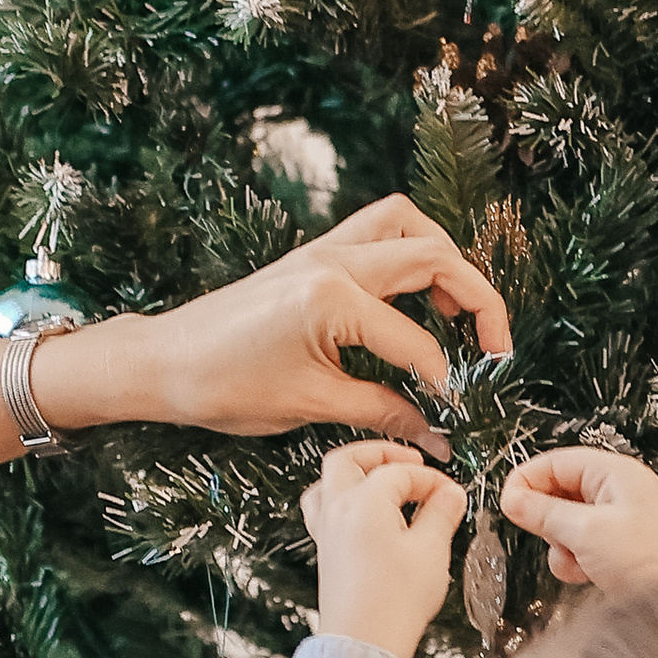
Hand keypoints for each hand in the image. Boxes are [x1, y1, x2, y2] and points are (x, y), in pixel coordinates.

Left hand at [46, 196, 510, 450]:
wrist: (162, 361)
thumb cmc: (223, 385)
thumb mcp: (308, 405)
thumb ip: (381, 412)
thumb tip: (435, 432)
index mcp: (332, 298)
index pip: (415, 341)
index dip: (444, 382)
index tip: (456, 412)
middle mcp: (332, 260)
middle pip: (432, 257)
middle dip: (475, 298)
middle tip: (495, 345)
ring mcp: (321, 250)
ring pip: (405, 225)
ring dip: (443, 259)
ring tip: (458, 310)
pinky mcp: (310, 256)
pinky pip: (376, 233)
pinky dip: (408, 254)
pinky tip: (414, 300)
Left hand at [302, 439, 463, 657]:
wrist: (365, 644)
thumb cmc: (395, 602)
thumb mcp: (432, 551)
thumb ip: (441, 513)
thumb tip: (450, 494)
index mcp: (364, 501)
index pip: (400, 472)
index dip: (430, 478)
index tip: (450, 493)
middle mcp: (338, 509)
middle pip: (348, 460)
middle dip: (380, 454)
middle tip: (409, 462)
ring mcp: (326, 530)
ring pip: (328, 482)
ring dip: (355, 473)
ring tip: (381, 481)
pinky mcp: (326, 552)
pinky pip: (324, 509)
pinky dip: (343, 499)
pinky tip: (364, 515)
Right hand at [500, 444, 657, 596]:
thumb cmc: (647, 561)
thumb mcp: (586, 533)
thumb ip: (544, 513)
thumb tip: (511, 499)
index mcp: (616, 473)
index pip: (558, 461)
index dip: (528, 480)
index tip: (507, 505)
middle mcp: (620, 492)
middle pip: (562, 491)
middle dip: (550, 519)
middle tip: (549, 538)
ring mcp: (622, 521)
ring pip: (570, 522)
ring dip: (564, 544)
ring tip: (577, 561)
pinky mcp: (622, 548)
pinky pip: (585, 545)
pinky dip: (578, 559)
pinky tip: (587, 574)